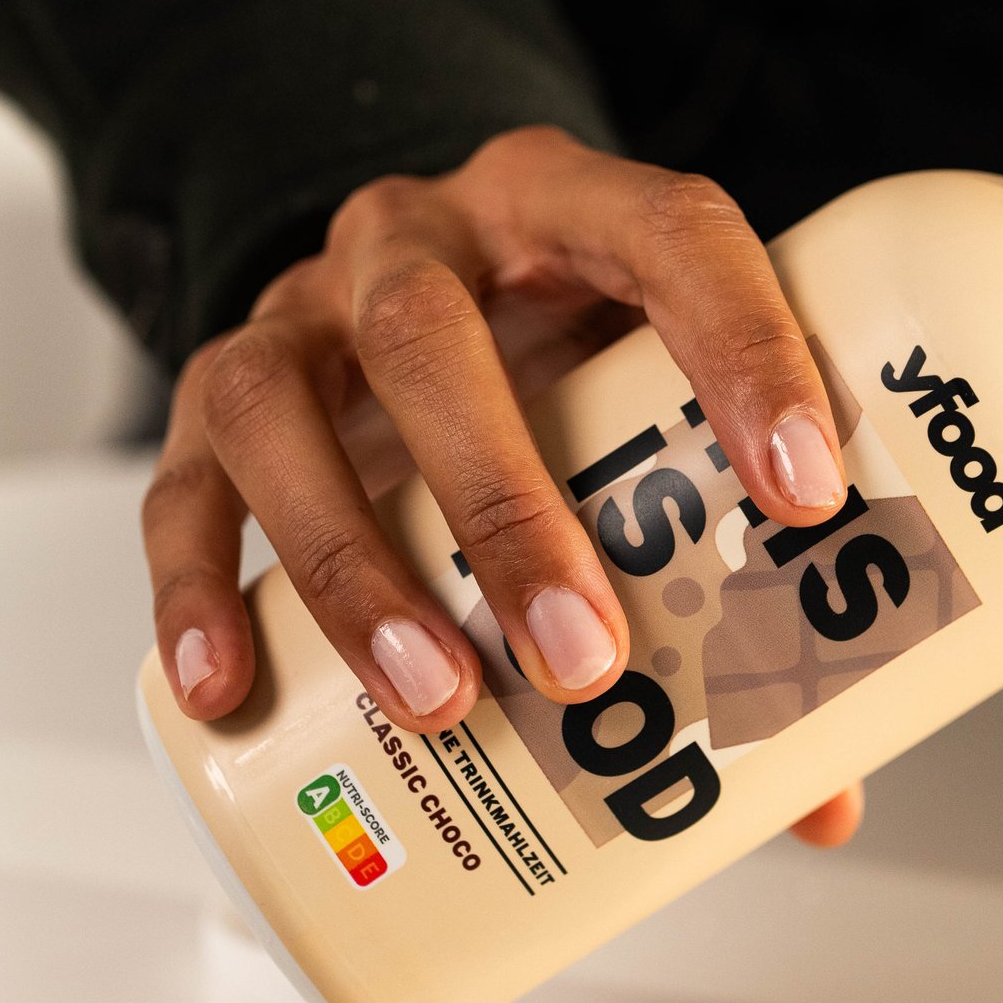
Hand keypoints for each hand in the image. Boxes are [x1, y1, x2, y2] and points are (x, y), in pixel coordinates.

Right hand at [144, 127, 867, 848]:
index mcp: (563, 203)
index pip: (668, 231)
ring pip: (282, 407)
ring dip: (356, 566)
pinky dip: (198, 590)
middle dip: (507, 507)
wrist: (398, 294)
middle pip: (433, 335)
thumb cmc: (558, 362)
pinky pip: (183, 484)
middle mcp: (417, 237)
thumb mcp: (648, 404)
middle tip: (584, 663)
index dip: (745, 347)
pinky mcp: (214, 391)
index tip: (807, 492)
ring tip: (439, 700)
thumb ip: (731, 567)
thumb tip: (819, 799)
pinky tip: (230, 688)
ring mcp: (300, 308)